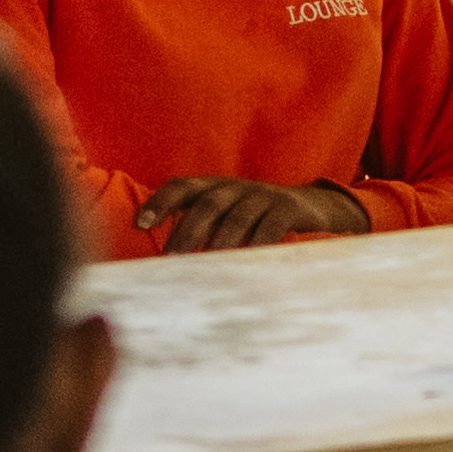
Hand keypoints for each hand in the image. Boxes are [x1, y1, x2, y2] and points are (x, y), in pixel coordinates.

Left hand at [140, 177, 373, 251]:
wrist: (313, 206)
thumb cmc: (258, 217)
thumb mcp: (229, 213)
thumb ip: (200, 224)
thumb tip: (162, 256)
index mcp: (216, 186)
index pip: (182, 187)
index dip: (159, 202)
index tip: (139, 224)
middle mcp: (237, 187)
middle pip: (207, 203)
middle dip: (186, 230)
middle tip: (170, 256)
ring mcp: (264, 196)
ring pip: (237, 216)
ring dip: (218, 241)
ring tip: (204, 264)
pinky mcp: (288, 209)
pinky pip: (270, 227)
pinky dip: (255, 244)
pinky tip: (245, 262)